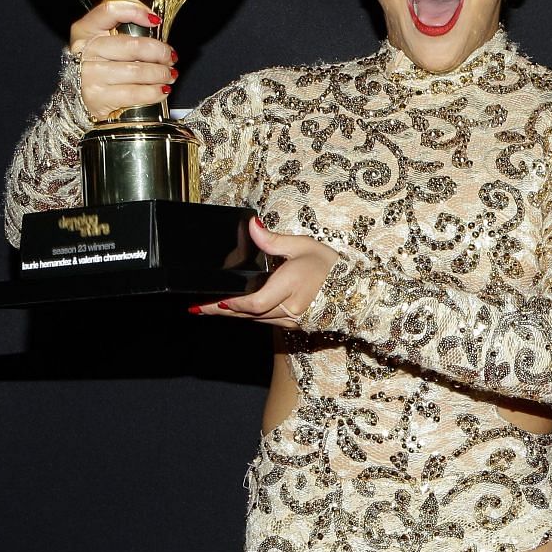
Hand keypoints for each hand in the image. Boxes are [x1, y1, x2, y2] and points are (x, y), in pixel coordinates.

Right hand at [70, 0, 175, 121]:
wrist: (80, 101)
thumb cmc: (100, 68)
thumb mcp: (106, 44)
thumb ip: (126, 31)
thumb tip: (156, 25)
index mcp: (86, 31)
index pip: (109, 12)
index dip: (135, 11)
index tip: (156, 20)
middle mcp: (86, 51)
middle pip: (133, 45)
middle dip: (160, 52)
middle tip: (170, 57)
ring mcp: (90, 75)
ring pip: (137, 71)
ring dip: (160, 74)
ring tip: (168, 75)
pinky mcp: (97, 97)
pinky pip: (135, 93)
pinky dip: (155, 92)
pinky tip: (161, 90)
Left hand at [188, 219, 337, 328]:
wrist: (355, 289)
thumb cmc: (330, 266)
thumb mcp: (303, 246)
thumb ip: (272, 240)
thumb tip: (251, 226)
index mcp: (291, 287)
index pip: (254, 303)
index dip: (231, 304)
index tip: (212, 300)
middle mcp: (291, 308)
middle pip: (249, 314)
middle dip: (222, 310)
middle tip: (197, 307)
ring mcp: (292, 320)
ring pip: (256, 320)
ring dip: (234, 315)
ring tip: (209, 308)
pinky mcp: (294, 324)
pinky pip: (266, 322)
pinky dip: (250, 316)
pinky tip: (236, 311)